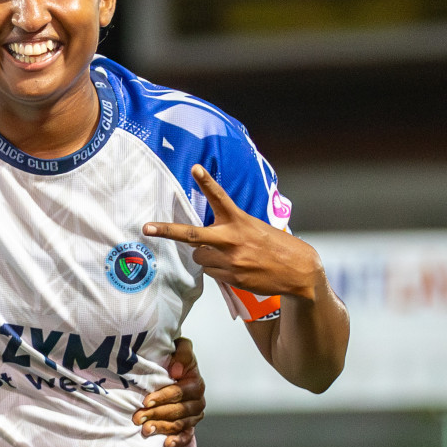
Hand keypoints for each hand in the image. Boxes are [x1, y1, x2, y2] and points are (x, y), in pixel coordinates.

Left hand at [133, 337, 205, 446]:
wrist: (175, 369)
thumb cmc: (174, 358)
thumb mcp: (181, 347)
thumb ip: (182, 353)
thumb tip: (176, 370)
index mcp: (195, 383)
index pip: (180, 392)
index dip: (163, 397)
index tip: (146, 401)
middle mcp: (198, 401)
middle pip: (178, 411)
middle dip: (157, 414)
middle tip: (138, 417)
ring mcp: (194, 415)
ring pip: (179, 424)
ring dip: (162, 428)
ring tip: (145, 429)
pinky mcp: (189, 426)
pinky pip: (187, 436)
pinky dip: (178, 441)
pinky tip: (166, 444)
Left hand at [143, 165, 321, 299]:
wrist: (299, 271)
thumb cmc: (276, 246)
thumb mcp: (256, 227)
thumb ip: (231, 227)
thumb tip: (206, 236)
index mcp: (240, 221)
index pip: (220, 198)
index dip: (207, 182)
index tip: (195, 168)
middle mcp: (232, 239)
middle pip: (191, 235)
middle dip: (166, 231)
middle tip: (147, 227)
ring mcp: (230, 260)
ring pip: (199, 256)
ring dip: (207, 256)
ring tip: (230, 256)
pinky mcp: (232, 277)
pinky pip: (210, 272)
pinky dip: (217, 269)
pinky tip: (236, 267)